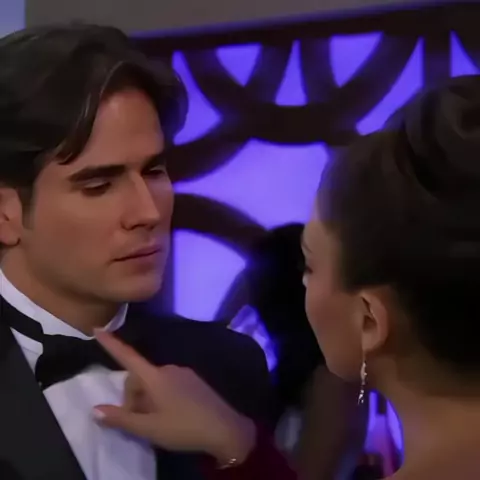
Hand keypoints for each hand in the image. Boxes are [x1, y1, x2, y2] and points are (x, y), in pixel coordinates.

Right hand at [93, 331, 255, 464]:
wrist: (224, 429)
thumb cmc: (183, 428)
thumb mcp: (149, 428)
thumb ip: (121, 418)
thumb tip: (95, 408)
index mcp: (155, 377)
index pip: (128, 357)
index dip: (111, 344)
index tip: (98, 328)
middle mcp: (168, 369)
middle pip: (139, 376)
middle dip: (132, 395)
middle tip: (138, 420)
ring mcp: (183, 373)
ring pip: (154, 382)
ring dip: (147, 398)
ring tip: (155, 421)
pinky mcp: (194, 380)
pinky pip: (168, 384)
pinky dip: (161, 397)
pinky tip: (170, 415)